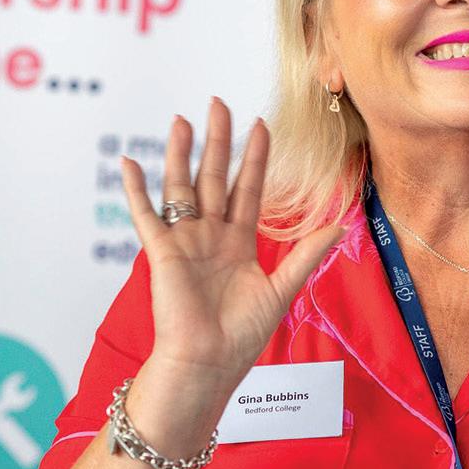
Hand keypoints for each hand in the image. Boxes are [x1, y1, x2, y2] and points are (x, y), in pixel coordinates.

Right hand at [119, 98, 344, 397]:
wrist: (209, 365)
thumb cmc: (240, 337)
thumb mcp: (281, 290)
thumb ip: (305, 254)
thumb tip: (338, 225)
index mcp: (238, 243)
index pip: (248, 189)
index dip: (254, 157)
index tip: (260, 124)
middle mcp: (210, 236)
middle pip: (214, 177)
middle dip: (218, 140)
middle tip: (218, 103)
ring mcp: (185, 242)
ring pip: (182, 186)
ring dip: (180, 153)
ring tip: (181, 119)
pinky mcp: (163, 253)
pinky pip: (147, 216)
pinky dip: (136, 190)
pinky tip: (130, 162)